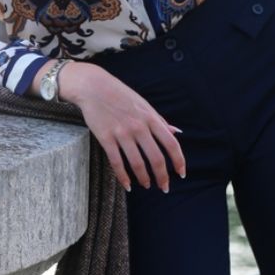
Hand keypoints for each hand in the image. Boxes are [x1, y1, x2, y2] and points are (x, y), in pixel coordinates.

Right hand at [58, 60, 184, 192]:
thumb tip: (176, 133)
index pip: (171, 144)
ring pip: (137, 163)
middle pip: (156, 158)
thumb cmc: (121, 95)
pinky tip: (128, 185)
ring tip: (146, 185)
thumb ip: (160, 121)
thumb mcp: (144, 105)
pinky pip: (116, 162)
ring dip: (144, 178)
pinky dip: (123, 176)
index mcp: (151, 118)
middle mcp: (139, 127)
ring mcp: (121, 133)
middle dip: (162, 176)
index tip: (181, 174)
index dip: (179, 161)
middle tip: (164, 187)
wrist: (93, 87)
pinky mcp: (105, 138)